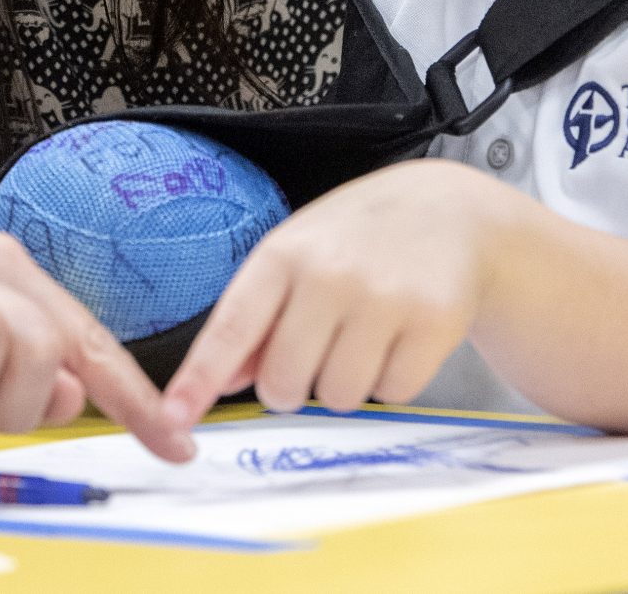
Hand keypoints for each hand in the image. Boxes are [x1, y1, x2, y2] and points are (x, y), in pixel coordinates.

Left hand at [162, 159, 521, 426]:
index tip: (174, 417)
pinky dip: (394, 378)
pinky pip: (393, 392)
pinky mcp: (435, 322)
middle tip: (317, 349)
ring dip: (346, 382)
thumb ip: (258, 316)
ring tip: (364, 335)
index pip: (231, 328)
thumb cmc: (359, 237)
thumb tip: (225, 381)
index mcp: (284, 254)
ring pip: (339, 397)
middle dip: (293, 385)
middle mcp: (330, 274)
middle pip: (284, 384)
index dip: (200, 378)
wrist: (453, 210)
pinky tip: (401, 335)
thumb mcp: (299, 254)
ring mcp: (385, 298)